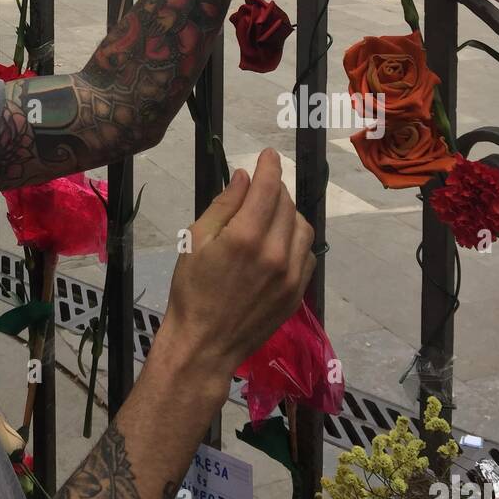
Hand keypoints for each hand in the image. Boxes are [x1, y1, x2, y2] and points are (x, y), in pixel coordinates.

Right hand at [162, 149, 314, 392]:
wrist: (204, 344)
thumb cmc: (191, 289)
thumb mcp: (196, 240)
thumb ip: (224, 205)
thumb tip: (245, 177)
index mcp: (246, 237)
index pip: (268, 187)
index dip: (270, 166)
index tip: (269, 154)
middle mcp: (276, 253)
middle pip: (286, 204)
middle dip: (274, 189)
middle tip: (258, 188)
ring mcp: (292, 275)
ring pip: (302, 227)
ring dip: (288, 212)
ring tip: (269, 214)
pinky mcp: (298, 292)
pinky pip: (307, 253)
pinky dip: (296, 239)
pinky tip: (278, 242)